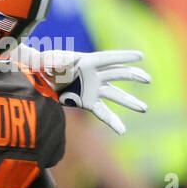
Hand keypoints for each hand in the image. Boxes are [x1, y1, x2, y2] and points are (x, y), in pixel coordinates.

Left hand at [17, 47, 150, 135]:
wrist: (39, 78)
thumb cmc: (44, 64)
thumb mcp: (47, 60)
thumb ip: (56, 61)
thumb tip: (68, 62)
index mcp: (87, 62)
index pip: (108, 58)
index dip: (123, 56)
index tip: (140, 56)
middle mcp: (95, 75)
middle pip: (118, 74)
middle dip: (133, 76)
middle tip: (147, 79)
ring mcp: (93, 89)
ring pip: (115, 95)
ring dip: (130, 102)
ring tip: (144, 109)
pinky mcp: (88, 102)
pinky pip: (103, 112)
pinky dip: (112, 121)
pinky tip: (122, 131)